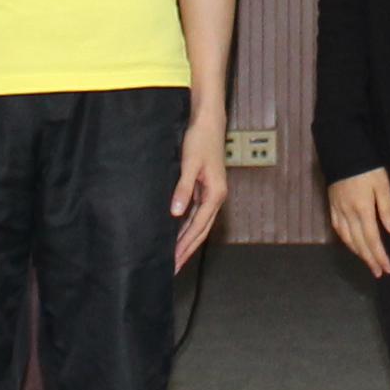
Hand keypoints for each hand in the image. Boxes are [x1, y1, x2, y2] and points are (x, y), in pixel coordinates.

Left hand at [168, 106, 229, 269]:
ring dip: (188, 240)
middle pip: (201, 231)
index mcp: (215, 194)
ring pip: (200, 224)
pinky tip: (179, 233)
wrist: (208, 122)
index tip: (175, 261)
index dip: (186, 246)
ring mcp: (212, 193)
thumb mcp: (189, 164)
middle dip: (187, 250)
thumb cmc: (200, 140)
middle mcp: (216, 197)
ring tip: (176, 256)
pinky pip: (197, 214)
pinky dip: (188, 227)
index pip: (198, 228)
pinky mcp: (206, 188)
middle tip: (174, 268)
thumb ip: (183, 189)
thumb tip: (176, 214)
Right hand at [327, 167, 389, 275]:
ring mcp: (338, 211)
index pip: (372, 240)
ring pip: (348, 239)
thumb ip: (387, 208)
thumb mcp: (382, 185)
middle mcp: (348, 215)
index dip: (379, 256)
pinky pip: (338, 230)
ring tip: (368, 263)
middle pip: (360, 244)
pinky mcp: (332, 206)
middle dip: (370, 260)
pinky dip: (346, 241)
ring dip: (358, 254)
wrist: (342, 153)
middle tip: (379, 273)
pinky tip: (352, 245)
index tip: (387, 269)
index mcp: (362, 210)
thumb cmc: (366, 167)